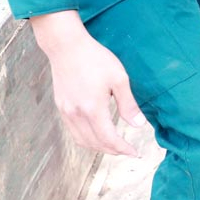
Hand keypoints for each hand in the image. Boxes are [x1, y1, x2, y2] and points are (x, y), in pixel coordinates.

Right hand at [30, 10, 144, 155]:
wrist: (67, 47)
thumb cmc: (95, 59)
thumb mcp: (119, 79)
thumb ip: (128, 105)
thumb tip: (139, 125)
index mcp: (92, 108)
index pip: (108, 139)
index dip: (123, 149)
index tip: (135, 153)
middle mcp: (76, 114)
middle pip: (94, 143)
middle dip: (113, 151)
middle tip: (128, 151)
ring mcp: (65, 111)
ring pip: (82, 140)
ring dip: (98, 147)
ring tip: (114, 146)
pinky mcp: (61, 107)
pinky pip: (73, 131)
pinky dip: (86, 139)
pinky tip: (97, 134)